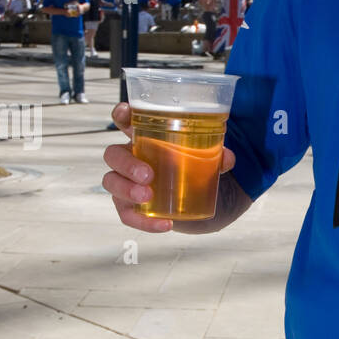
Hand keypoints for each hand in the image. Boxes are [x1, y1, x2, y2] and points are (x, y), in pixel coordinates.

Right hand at [101, 101, 236, 232]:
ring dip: (126, 190)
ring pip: (112, 182)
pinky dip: (145, 222)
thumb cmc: (194, 169)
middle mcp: (131, 158)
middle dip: (126, 163)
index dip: (120, 115)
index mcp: (144, 139)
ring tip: (148, 196)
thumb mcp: (208, 160)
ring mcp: (128, 183)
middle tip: (148, 175)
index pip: (124, 122)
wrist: (200, 202)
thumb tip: (227, 158)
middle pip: (113, 155)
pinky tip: (165, 224)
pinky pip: (128, 215)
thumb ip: (217, 156)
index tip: (125, 114)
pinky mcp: (133, 207)